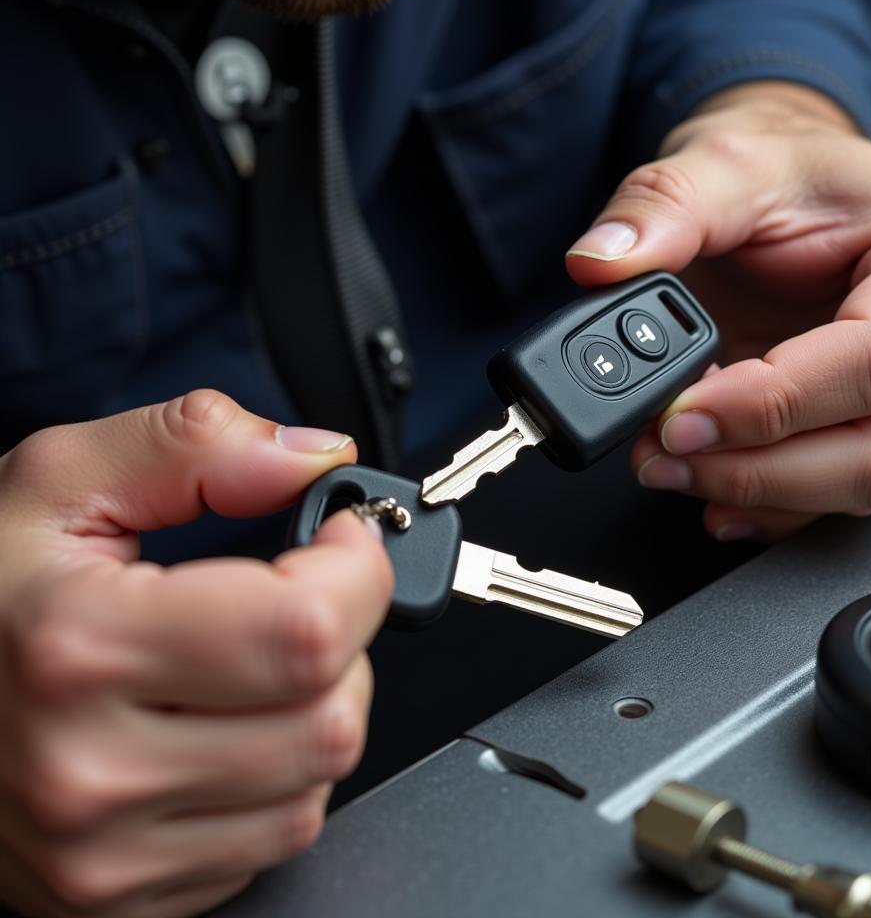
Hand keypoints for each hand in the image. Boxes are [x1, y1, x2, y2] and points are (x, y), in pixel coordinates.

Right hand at [0, 391, 392, 917]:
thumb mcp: (63, 481)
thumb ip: (197, 445)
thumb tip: (314, 458)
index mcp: (81, 647)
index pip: (308, 630)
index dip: (359, 571)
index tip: (345, 539)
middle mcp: (92, 770)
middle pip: (330, 715)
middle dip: (344, 639)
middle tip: (294, 598)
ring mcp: (106, 853)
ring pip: (317, 782)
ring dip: (317, 706)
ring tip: (251, 663)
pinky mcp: (121, 897)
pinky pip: (274, 836)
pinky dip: (279, 774)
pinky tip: (222, 727)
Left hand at [567, 82, 870, 541]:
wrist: (813, 206)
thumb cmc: (798, 184)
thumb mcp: (726, 164)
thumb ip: (664, 208)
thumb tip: (601, 263)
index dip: (769, 405)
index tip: (681, 415)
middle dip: (755, 469)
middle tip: (665, 455)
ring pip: (868, 489)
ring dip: (759, 494)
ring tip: (676, 468)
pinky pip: (854, 499)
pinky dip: (779, 508)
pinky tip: (720, 494)